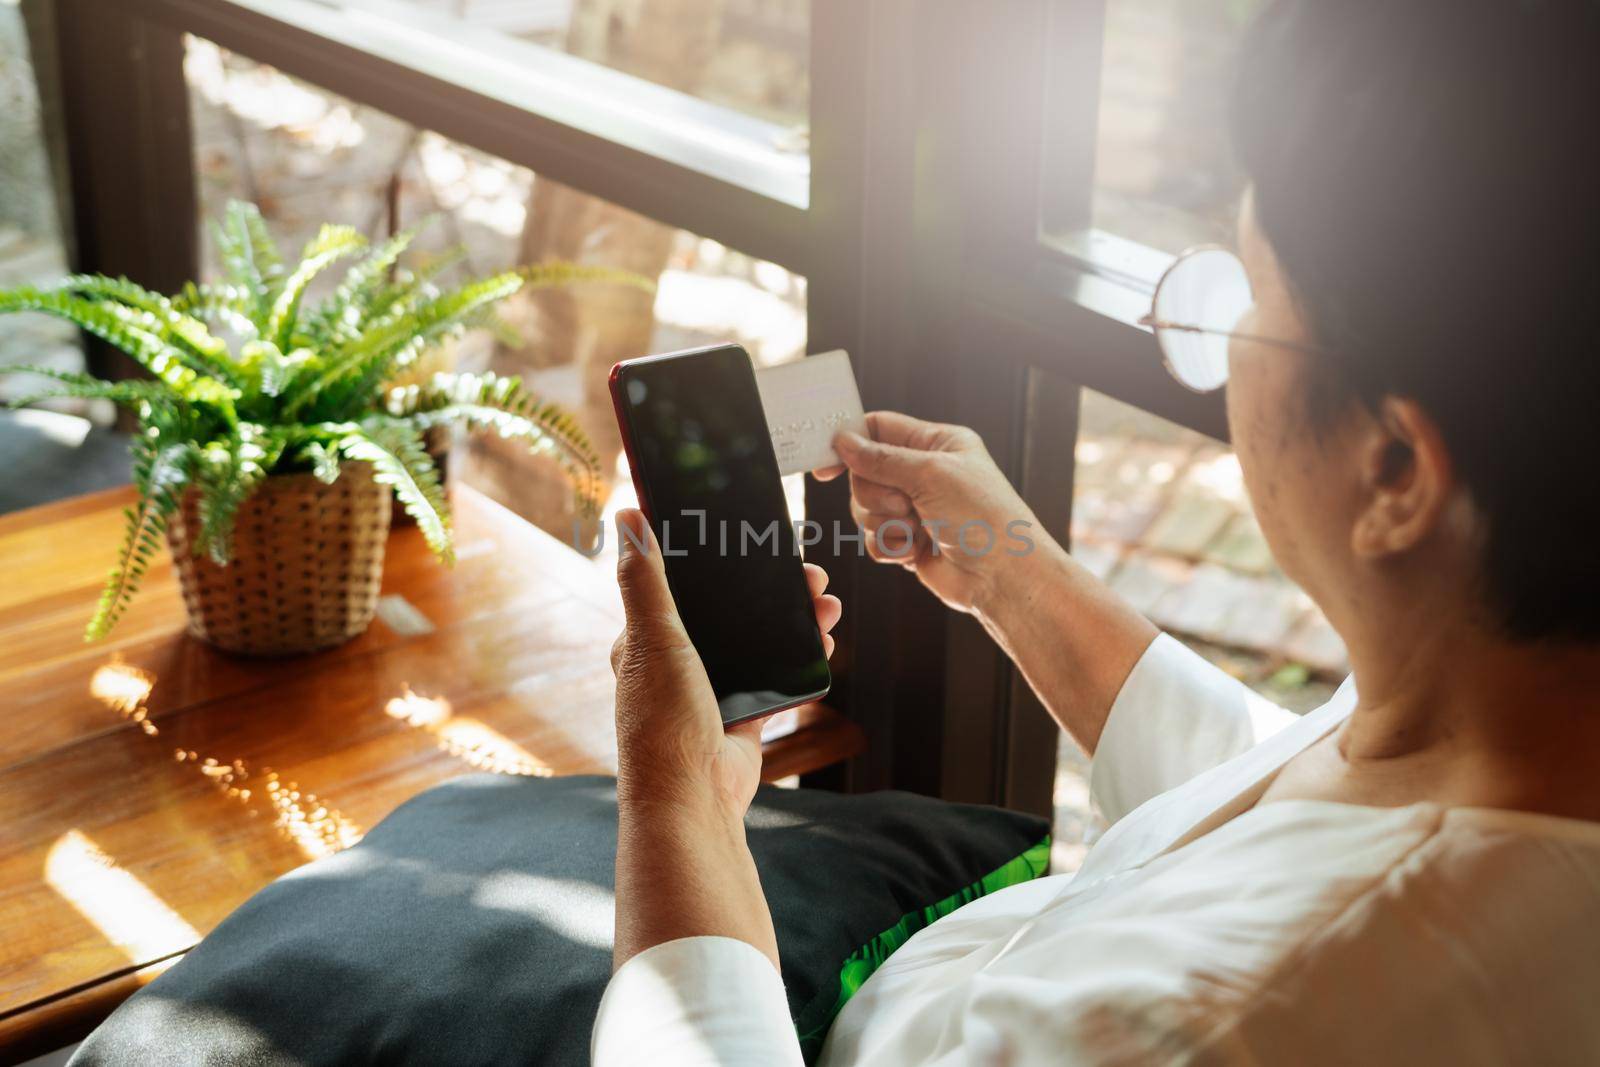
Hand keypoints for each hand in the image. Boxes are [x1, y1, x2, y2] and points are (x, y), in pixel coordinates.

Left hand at [610, 510, 841, 815]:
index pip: (683, 583)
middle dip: (771, 588)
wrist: (694, 800)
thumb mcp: (654, 640)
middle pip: (731, 609)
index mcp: (645, 639)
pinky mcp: (742, 714)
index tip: (753, 537)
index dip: (717, 558)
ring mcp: (712, 689)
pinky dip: (800, 657)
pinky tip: (822, 641)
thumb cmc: (663, 722)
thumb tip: (626, 518)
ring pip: (759, 639)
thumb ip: (645, 581)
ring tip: (826, 602)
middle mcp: (677, 661)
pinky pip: (777, 675)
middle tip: (808, 571)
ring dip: (794, 618)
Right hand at [814, 411, 1038, 613]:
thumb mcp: (932, 474)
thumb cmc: (984, 518)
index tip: (827, 466)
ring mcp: (916, 509)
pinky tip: (917, 552)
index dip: (851, 443)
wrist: (1002, 577)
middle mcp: (925, 474)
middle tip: (905, 504)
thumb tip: (843, 442)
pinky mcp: (909, 542)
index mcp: (938, 444)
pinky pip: (874, 539)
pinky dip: (891, 547)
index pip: (881, 429)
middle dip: (877, 494)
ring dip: (886, 523)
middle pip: (864, 473)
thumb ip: (882, 459)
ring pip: (865, 509)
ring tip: (918, 531)